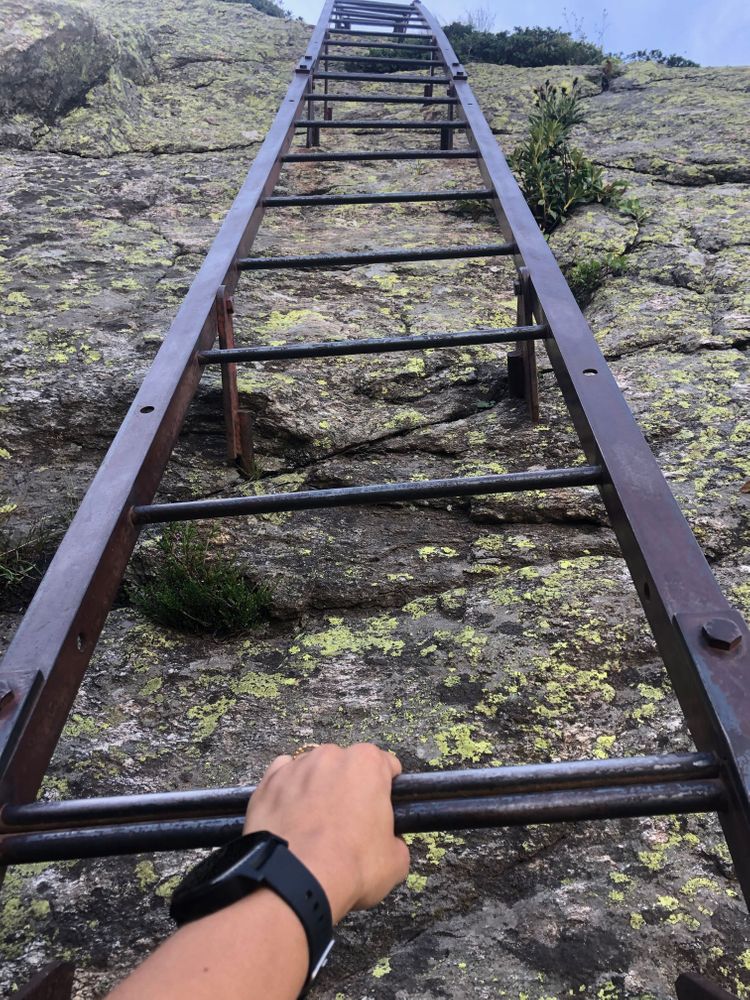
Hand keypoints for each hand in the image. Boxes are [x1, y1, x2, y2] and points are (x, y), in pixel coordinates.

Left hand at [244, 743, 409, 923]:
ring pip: (313, 772)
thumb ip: (396, 840)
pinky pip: (282, 779)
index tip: (381, 811)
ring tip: (314, 827)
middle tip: (348, 825)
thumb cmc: (351, 866)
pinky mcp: (268, 783)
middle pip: (346, 766)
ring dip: (317, 790)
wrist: (295, 881)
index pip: (386, 765)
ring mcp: (296, 766)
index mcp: (367, 763)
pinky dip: (287, 794)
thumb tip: (389, 842)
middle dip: (349, 788)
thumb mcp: (395, 861)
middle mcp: (330, 755)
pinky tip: (290, 820)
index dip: (386, 789)